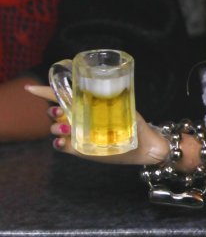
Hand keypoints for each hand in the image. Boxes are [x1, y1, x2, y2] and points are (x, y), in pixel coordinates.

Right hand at [24, 84, 168, 164]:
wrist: (144, 147)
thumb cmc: (135, 125)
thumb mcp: (126, 108)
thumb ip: (117, 98)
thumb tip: (115, 86)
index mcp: (85, 106)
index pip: (62, 96)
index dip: (45, 92)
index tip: (30, 89)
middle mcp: (78, 119)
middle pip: (54, 112)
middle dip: (52, 111)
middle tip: (61, 113)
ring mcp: (78, 135)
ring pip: (55, 129)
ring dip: (55, 127)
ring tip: (66, 128)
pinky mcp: (80, 150)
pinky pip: (62, 147)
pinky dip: (58, 143)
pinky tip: (62, 141)